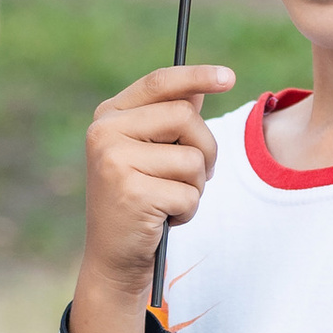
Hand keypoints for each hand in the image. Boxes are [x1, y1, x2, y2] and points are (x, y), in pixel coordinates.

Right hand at [71, 61, 234, 332]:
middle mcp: (104, 133)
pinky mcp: (132, 194)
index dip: (195, 75)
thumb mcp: (149, 154)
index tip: (228, 77)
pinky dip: (187, 210)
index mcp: (108, 117)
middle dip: (206, 148)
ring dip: (195, 186)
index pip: (158, 83)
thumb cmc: (139, 200)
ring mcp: (115, 162)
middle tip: (198, 174)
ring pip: (193, 158)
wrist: (113, 257)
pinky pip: (189, 193)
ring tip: (169, 200)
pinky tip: (164, 219)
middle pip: (185, 117)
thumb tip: (201, 87)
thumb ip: (169, 120)